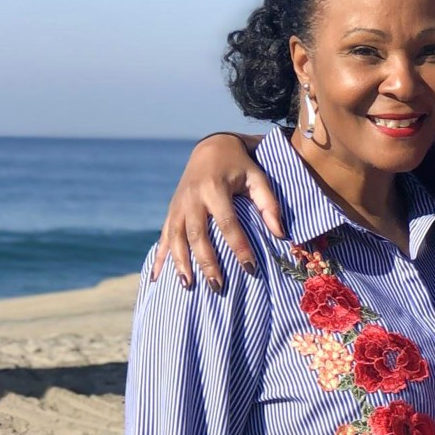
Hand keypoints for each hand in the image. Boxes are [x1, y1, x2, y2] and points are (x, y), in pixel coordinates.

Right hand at [151, 133, 280, 290]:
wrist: (211, 148)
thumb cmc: (239, 166)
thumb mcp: (258, 178)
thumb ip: (269, 204)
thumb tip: (280, 234)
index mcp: (215, 189)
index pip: (228, 223)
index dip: (239, 247)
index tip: (250, 268)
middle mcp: (192, 198)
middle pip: (198, 235)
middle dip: (207, 262)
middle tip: (218, 286)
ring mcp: (178, 205)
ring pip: (175, 238)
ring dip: (180, 263)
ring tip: (188, 286)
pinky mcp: (171, 211)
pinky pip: (162, 237)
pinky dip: (159, 258)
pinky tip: (154, 278)